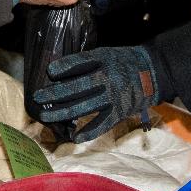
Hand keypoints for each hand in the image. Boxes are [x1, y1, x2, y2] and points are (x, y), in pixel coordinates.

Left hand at [32, 46, 161, 141]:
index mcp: (104, 60)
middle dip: (55, 93)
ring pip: (83, 106)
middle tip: (37, 97)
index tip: (49, 71)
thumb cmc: (123, 61)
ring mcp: (113, 97)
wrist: (153, 72)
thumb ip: (84, 62)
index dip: (64, 67)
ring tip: (45, 115)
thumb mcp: (105, 53)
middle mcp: (107, 78)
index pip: (80, 63)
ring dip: (62, 112)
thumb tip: (56, 72)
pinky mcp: (119, 112)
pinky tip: (73, 136)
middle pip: (77, 87)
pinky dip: (87, 132)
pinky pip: (101, 125)